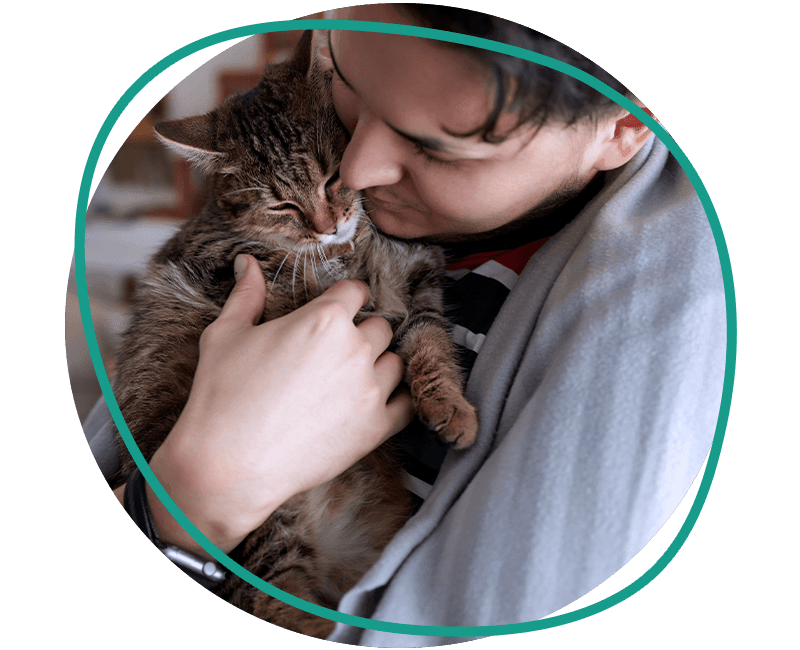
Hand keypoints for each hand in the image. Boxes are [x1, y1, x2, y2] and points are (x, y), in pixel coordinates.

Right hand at [146, 254, 414, 554]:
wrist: (228, 465)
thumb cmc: (222, 396)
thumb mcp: (226, 334)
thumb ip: (246, 294)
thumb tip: (247, 262)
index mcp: (324, 318)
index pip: (356, 291)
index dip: (346, 298)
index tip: (338, 309)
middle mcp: (355, 348)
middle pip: (380, 327)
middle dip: (361, 333)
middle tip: (335, 351)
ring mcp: (370, 389)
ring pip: (395, 362)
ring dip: (379, 364)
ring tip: (351, 378)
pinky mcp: (376, 428)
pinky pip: (407, 404)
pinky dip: (396, 401)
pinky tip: (375, 402)